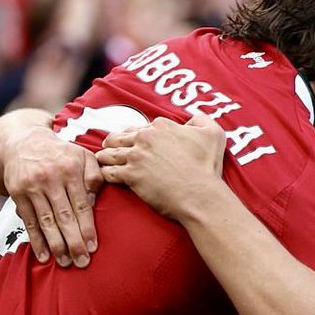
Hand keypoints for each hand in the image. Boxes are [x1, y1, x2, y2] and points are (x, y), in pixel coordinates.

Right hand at [3, 125, 100, 266]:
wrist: (24, 142)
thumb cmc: (60, 154)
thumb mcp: (83, 156)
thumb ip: (94, 175)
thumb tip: (94, 200)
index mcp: (71, 169)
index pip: (81, 205)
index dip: (87, 228)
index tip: (92, 248)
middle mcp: (51, 177)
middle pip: (64, 216)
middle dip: (74, 242)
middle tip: (82, 262)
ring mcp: (32, 186)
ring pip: (46, 221)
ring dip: (56, 245)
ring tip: (65, 262)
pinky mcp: (17, 193)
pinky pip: (29, 221)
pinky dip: (36, 240)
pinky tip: (44, 255)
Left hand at [96, 115, 225, 221]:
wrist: (199, 194)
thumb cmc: (207, 167)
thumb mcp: (213, 133)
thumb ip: (201, 119)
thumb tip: (192, 119)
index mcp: (161, 126)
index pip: (140, 127)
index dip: (135, 134)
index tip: (132, 140)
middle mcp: (145, 138)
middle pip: (120, 137)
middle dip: (113, 141)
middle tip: (108, 146)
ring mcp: (136, 156)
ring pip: (110, 152)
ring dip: (105, 155)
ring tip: (101, 159)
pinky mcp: (130, 175)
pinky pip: (109, 172)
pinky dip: (104, 172)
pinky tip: (103, 174)